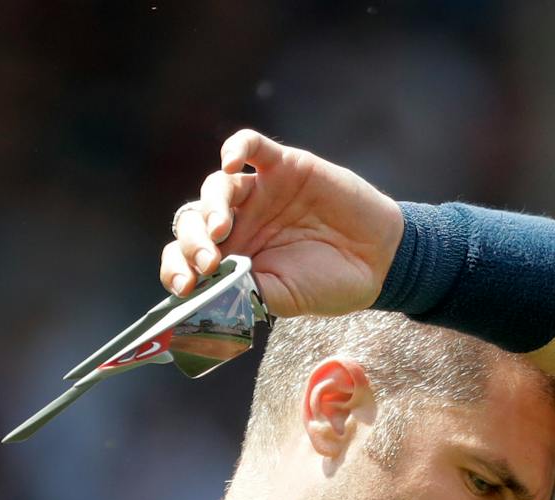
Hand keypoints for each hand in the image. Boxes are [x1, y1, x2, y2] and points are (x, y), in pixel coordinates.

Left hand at [160, 129, 405, 318]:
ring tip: (221, 228)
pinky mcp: (282, 166)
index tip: (185, 285)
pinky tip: (231, 162)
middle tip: (209, 261)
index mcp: (229, 258)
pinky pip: (250, 147)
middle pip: (193, 221)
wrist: (378, 261)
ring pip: (216, 186)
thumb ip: (246, 293)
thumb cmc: (328, 283)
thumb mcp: (284, 298)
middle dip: (192, 242)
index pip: (185, 258)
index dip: (176, 268)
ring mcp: (259, 192)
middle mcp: (237, 223)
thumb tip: (208, 297)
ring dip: (211, 206)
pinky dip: (236, 148)